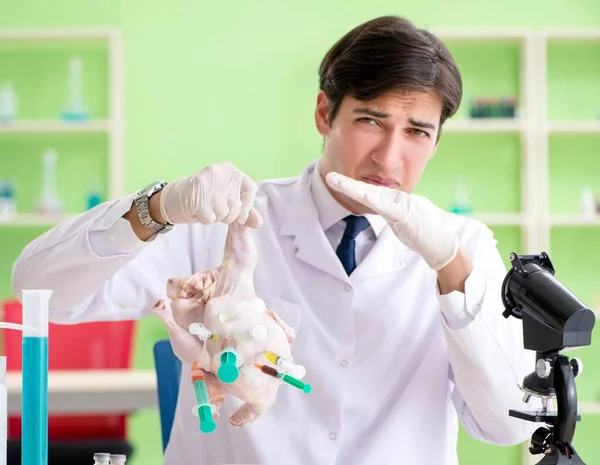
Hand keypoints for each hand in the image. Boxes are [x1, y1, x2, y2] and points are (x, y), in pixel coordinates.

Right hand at [158, 162, 262, 226]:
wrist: (176, 197)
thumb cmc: (207, 199)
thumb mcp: (227, 201)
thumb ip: (244, 211)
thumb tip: (259, 223)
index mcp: (230, 170)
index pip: (250, 188)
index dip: (247, 206)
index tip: (241, 217)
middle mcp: (220, 171)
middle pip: (236, 205)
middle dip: (228, 214)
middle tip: (215, 207)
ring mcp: (207, 182)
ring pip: (224, 213)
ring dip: (215, 217)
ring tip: (206, 207)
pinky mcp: (196, 195)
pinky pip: (210, 219)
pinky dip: (205, 219)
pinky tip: (198, 210)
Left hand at [326, 172, 458, 270]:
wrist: (439, 241)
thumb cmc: (422, 229)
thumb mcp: (400, 219)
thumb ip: (389, 210)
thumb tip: (378, 204)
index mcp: (390, 202)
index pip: (366, 192)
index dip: (350, 186)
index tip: (333, 180)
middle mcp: (393, 201)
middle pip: (365, 191)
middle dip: (346, 185)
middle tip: (329, 177)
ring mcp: (399, 206)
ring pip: (373, 196)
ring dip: (355, 190)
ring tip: (339, 183)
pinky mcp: (405, 215)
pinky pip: (388, 208)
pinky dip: (377, 201)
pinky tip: (366, 195)